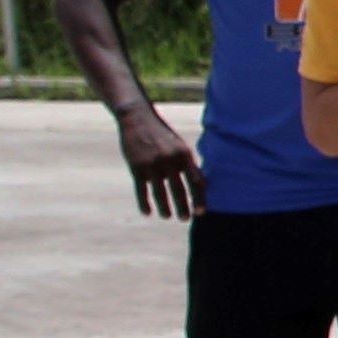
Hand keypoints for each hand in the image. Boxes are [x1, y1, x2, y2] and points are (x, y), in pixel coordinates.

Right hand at [118, 107, 203, 221]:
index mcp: (184, 155)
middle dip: (183, 206)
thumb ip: (186, 163)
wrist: (137, 118)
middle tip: (186, 219)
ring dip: (165, 207)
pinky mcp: (136, 167)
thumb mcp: (178, 145)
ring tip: (168, 216)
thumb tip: (198, 185)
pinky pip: (141, 190)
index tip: (201, 212)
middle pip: (179, 189)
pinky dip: (144, 203)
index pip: (196, 181)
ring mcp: (152, 164)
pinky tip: (147, 213)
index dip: (199, 198)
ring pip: (160, 192)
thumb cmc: (162, 134)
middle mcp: (169, 160)